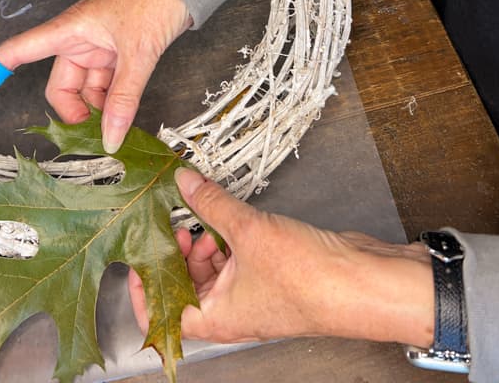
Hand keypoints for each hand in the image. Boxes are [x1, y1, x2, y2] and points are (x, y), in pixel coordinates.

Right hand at [0, 0, 191, 152]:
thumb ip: (124, 98)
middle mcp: (79, 41)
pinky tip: (123, 118)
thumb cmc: (154, 0)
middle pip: (60, 87)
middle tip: (93, 137)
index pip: (21, 50)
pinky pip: (107, 86)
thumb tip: (109, 137)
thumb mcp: (138, 53)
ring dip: (97, 111)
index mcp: (70, 30)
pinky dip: (113, 103)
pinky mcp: (118, 55)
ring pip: (86, 90)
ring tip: (115, 130)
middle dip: (73, 113)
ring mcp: (99, 49)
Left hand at [129, 168, 433, 346]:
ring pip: (210, 267)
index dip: (143, 285)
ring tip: (206, 211)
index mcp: (214, 317)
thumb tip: (184, 182)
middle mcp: (229, 310)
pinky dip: (228, 235)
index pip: (159, 313)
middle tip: (175, 217)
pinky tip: (230, 213)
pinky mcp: (270, 272)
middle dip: (177, 250)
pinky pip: (236, 254)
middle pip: (184, 283)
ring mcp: (250, 292)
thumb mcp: (248, 232)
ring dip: (203, 238)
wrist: (360, 281)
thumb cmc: (308, 279)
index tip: (138, 251)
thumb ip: (211, 204)